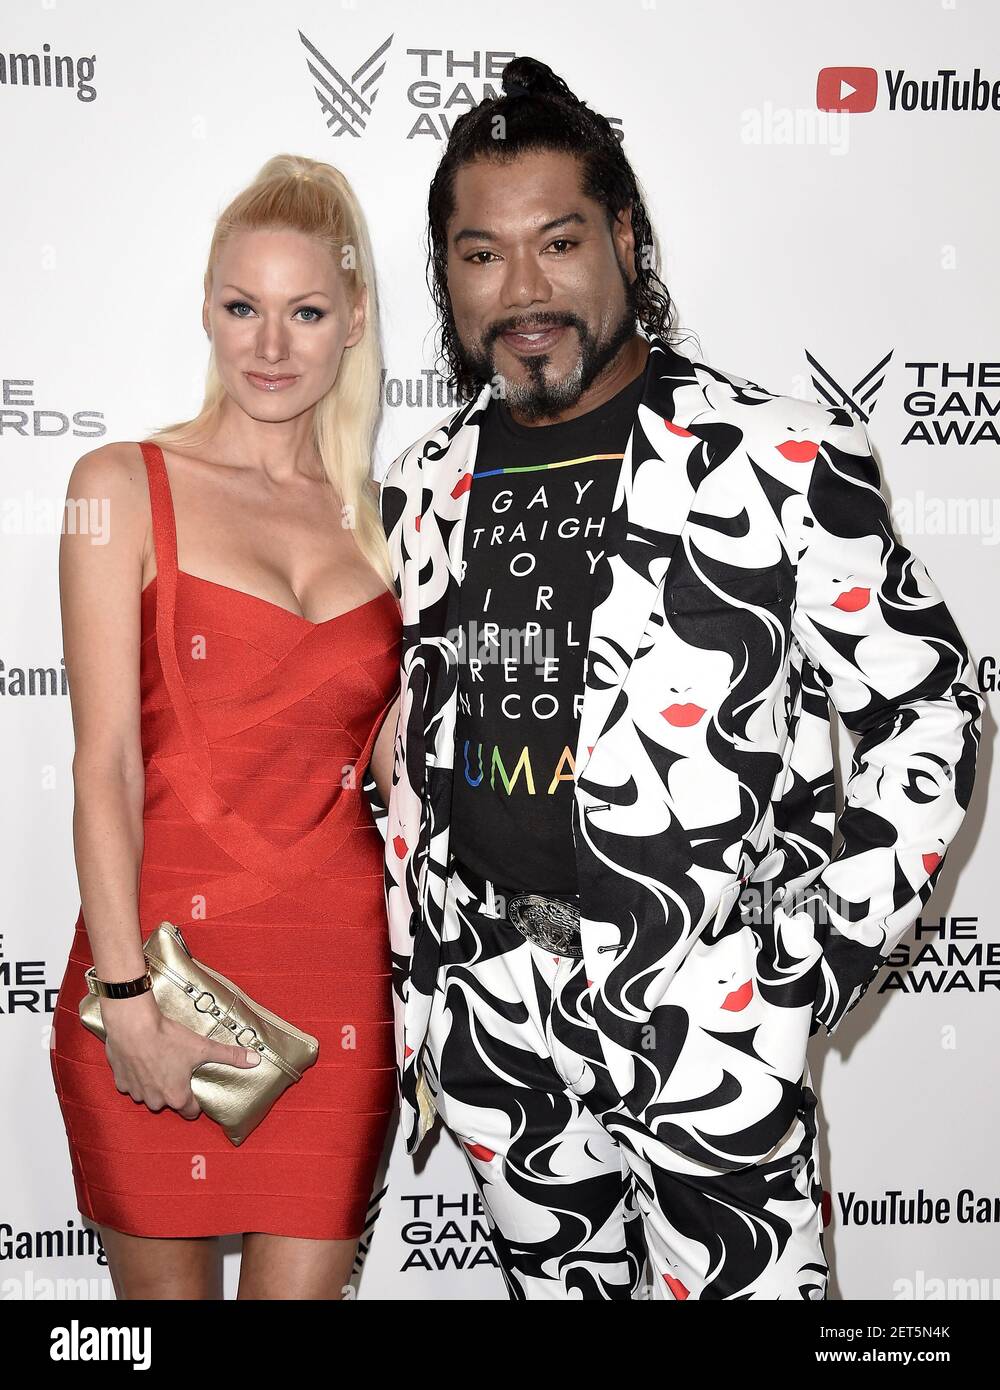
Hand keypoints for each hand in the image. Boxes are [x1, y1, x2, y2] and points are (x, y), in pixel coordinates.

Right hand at [101, 992, 260, 1118]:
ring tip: (160, 1061)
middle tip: (179, 1068)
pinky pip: (130, 1084)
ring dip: (154, 1082)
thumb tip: (254, 1059)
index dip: (197, 1102)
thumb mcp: (203, 1047)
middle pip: (169, 1101)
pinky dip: (136, 1074)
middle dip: (174, 1089)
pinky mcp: (120, 1080)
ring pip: (148, 1094)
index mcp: (176, 1096)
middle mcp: (155, 1099)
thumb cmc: (167, 1038)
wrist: (132, 1025)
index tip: (198, 1088)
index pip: (191, 1111)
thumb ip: (229, 1056)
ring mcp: (135, 1091)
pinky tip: (142, 1058)